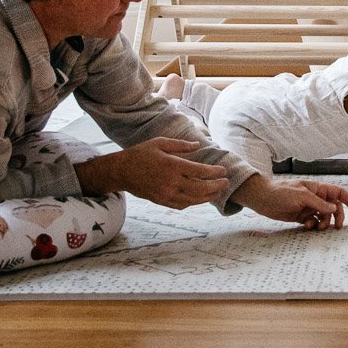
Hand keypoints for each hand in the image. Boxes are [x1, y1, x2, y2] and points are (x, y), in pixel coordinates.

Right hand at [74, 137, 228, 208]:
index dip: (214, 172)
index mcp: (172, 165)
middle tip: (226, 182)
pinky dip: (192, 203)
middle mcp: (170, 182)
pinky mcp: (160, 201)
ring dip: (207, 197)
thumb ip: (181, 145)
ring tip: (217, 192)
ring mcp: (165, 193)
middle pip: (199, 188)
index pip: (199, 171)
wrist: (121, 171)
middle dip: (215, 186)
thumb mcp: (160, 143)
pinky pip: (180, 205)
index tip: (223, 170)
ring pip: (192, 199)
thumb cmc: (141, 153)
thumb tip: (198, 145)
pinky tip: (199, 198)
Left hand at [235, 176, 347, 229]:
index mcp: (317, 188)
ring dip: (323, 223)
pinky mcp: (300, 216)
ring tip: (317, 227)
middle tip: (337, 227)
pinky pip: (312, 222)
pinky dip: (312, 225)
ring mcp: (308, 207)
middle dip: (337, 216)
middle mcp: (314, 198)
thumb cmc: (281, 192)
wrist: (262, 198)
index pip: (337, 192)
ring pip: (323, 217)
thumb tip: (334, 209)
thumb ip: (319, 203)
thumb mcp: (302, 196)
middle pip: (333, 207)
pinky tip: (306, 225)